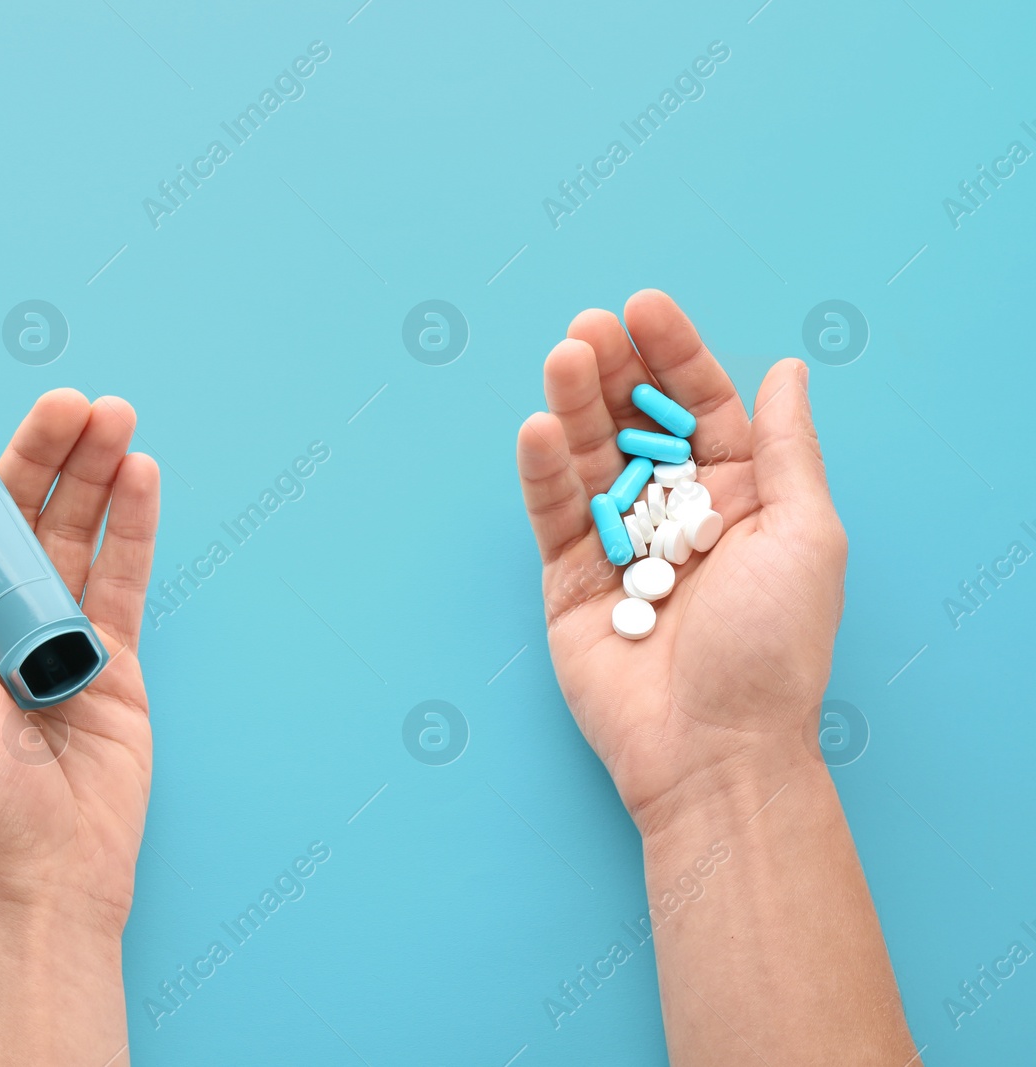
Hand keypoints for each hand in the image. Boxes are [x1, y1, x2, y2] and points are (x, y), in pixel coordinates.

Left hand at [0, 387, 157, 1065]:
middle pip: (19, 518)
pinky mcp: (116, 664)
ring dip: (95, 473)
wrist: (38, 878)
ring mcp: (59, 640)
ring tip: (116, 415)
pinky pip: (126, 581)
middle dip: (41, 453)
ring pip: (78, 537)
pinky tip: (142, 473)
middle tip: (70, 400)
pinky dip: (136, 526)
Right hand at [516, 290, 845, 834]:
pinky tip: (538, 429)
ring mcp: (617, 545)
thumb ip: (787, 449)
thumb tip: (787, 368)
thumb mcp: (804, 534)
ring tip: (561, 359)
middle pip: (636, 423)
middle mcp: (676, 514)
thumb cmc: (772, 649)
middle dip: (613, 371)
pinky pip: (552, 515)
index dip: (674, 355)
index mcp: (739, 498)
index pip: (702, 408)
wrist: (712, 749)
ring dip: (572, 406)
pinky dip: (542, 472)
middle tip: (589, 327)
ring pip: (589, 460)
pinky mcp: (567, 580)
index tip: (644, 307)